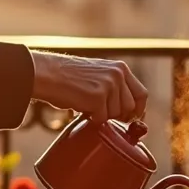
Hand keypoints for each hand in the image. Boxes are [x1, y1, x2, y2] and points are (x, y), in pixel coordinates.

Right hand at [29, 51, 146, 122]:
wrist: (47, 74)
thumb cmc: (68, 78)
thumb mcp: (98, 76)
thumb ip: (114, 88)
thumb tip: (129, 115)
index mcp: (120, 68)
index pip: (142, 94)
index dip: (138, 110)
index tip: (129, 119)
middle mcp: (118, 75)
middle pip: (130, 108)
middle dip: (118, 116)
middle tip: (101, 113)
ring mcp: (109, 85)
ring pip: (116, 115)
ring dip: (102, 116)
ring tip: (86, 105)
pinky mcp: (98, 97)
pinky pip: (102, 119)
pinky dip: (92, 119)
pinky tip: (81, 107)